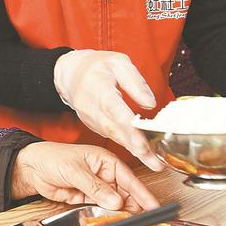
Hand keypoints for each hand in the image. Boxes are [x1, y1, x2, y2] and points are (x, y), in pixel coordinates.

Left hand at [11, 142, 158, 211]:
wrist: (31, 168)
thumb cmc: (52, 159)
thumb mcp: (75, 170)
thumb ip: (95, 187)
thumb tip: (116, 201)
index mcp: (106, 161)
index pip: (129, 179)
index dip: (143, 194)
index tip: (155, 207)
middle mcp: (105, 175)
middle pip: (126, 194)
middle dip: (137, 208)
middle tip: (147, 222)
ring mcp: (97, 188)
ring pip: (116, 204)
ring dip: (124, 214)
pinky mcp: (88, 199)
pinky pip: (103, 210)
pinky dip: (109, 217)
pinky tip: (115, 224)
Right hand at [53, 50, 163, 169]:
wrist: (70, 73)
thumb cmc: (96, 66)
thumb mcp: (118, 62)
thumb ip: (134, 81)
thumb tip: (150, 103)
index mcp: (99, 89)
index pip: (116, 112)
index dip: (130, 130)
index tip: (143, 144)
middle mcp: (93, 107)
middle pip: (116, 131)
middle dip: (136, 148)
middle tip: (155, 163)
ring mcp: (91, 119)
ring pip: (114, 137)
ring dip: (134, 151)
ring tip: (154, 162)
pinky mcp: (93, 125)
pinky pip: (111, 136)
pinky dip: (127, 145)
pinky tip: (141, 153)